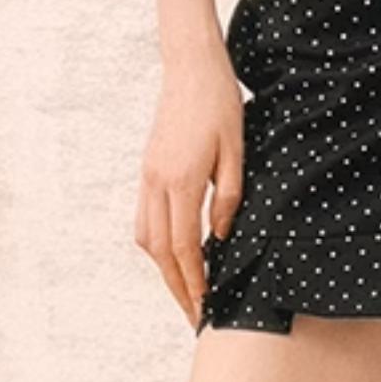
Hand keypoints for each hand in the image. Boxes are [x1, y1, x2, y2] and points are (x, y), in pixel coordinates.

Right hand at [136, 40, 244, 329]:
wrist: (190, 68)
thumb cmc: (219, 104)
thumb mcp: (236, 151)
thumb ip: (228, 197)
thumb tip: (220, 238)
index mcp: (180, 180)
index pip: (183, 247)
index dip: (194, 281)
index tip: (206, 306)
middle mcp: (156, 183)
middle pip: (159, 251)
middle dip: (177, 286)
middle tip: (194, 313)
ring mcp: (147, 177)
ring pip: (146, 238)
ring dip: (164, 269)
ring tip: (185, 289)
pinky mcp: (147, 171)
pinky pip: (144, 219)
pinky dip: (156, 244)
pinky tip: (173, 253)